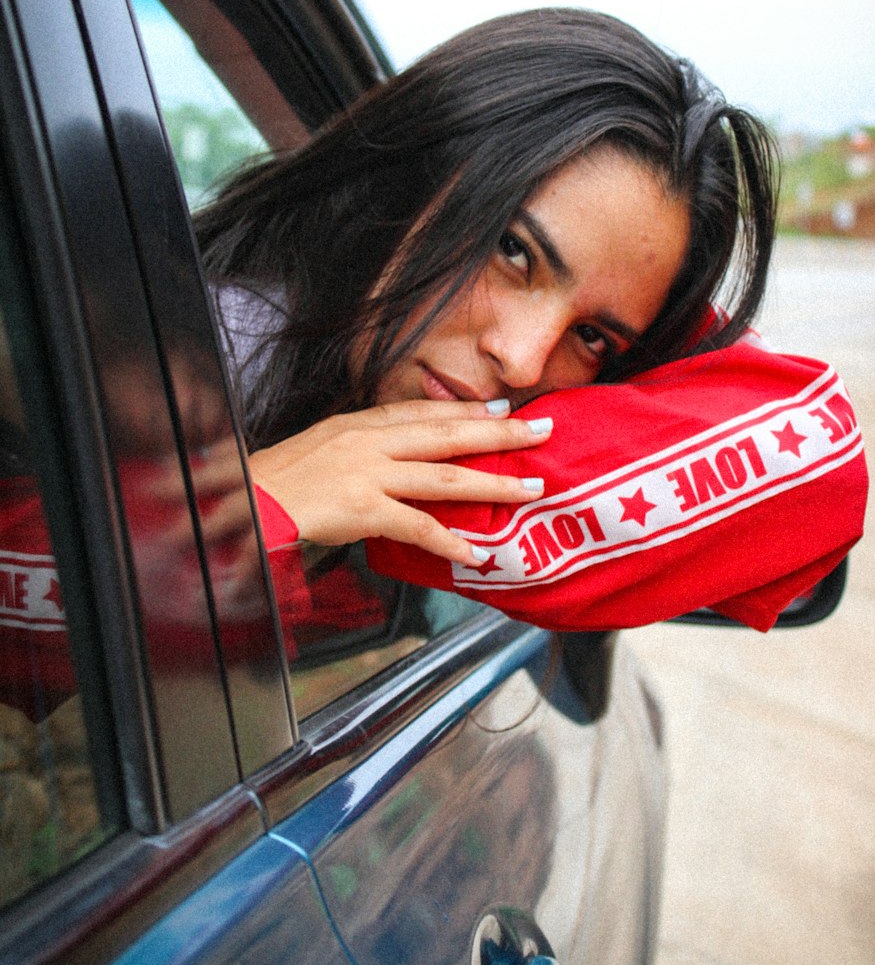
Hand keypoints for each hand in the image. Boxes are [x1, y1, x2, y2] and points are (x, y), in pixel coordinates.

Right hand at [246, 399, 552, 567]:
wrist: (244, 499)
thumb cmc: (277, 479)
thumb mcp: (323, 447)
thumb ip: (363, 448)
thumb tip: (398, 456)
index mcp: (361, 425)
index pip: (424, 414)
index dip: (468, 412)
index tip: (505, 411)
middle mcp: (371, 442)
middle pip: (447, 434)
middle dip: (499, 433)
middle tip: (541, 430)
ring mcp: (369, 474)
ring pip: (444, 476)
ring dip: (492, 483)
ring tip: (531, 490)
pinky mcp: (363, 509)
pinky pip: (417, 526)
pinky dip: (450, 541)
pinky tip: (476, 553)